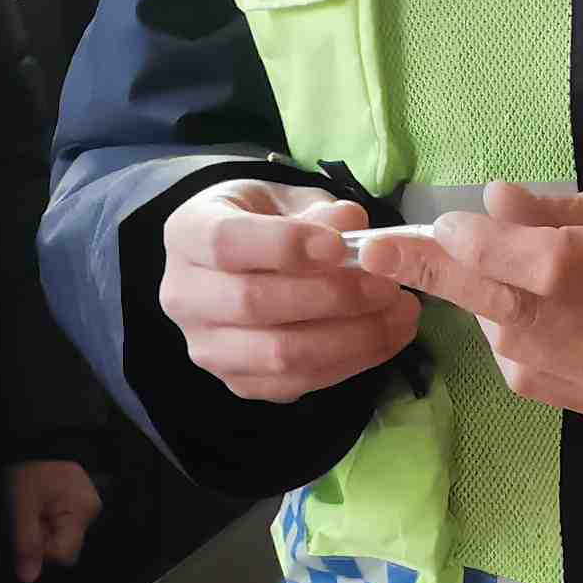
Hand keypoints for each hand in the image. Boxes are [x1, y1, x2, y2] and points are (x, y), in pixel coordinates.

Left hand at [4, 457, 101, 582]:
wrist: (31, 439)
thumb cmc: (29, 466)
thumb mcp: (21, 505)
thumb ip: (26, 542)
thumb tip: (29, 577)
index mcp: (82, 509)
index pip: (64, 554)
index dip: (41, 550)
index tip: (27, 533)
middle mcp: (90, 510)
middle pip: (65, 547)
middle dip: (42, 538)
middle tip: (28, 517)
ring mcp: (86, 506)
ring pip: (61, 537)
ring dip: (42, 530)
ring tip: (32, 508)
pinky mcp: (78, 504)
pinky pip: (62, 524)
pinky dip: (47, 521)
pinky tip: (39, 506)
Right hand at [157, 178, 417, 404]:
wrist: (245, 261)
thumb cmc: (269, 221)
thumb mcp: (291, 199)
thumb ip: (320, 210)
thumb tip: (351, 225)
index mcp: (188, 234)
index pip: (226, 243)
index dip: (285, 246)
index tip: (341, 246)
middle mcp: (183, 296)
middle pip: (253, 304)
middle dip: (331, 297)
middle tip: (386, 284)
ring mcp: (207, 347)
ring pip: (277, 355)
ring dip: (350, 338)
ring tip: (399, 313)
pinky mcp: (237, 383)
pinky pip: (296, 384)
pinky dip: (349, 364)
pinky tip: (386, 338)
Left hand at [371, 182, 582, 424]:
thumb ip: (565, 211)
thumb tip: (491, 206)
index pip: (532, 260)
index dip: (476, 242)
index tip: (442, 225)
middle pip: (504, 305)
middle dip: (436, 274)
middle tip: (375, 252)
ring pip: (510, 346)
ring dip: (487, 307)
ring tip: (506, 276)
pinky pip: (533, 377)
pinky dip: (514, 343)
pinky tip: (530, 318)